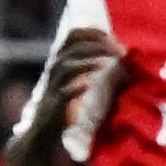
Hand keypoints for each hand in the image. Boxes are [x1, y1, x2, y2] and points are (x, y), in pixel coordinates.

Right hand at [28, 27, 121, 148]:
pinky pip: (62, 94)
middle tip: (119, 51)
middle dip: (96, 45)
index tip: (113, 37)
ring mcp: (53, 87)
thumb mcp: (77, 80)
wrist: (45, 132)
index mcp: (61, 60)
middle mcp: (55, 70)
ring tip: (106, 63)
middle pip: (72, 48)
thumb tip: (120, 51)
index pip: (73, 36)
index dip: (92, 33)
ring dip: (87, 62)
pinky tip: (88, 85)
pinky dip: (74, 88)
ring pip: (66, 67)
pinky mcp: (54, 106)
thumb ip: (91, 63)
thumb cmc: (66, 103)